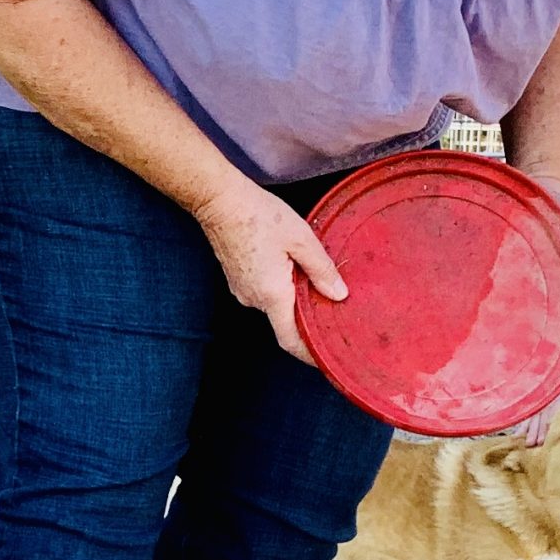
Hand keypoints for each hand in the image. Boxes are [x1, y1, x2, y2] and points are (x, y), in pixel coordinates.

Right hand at [194, 174, 346, 365]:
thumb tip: (339, 294)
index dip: (309, 354)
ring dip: (294, 297)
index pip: (291, 340)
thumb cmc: (259, 216)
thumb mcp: (301, 239)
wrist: (220, 201)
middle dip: (308, 316)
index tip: (327, 358)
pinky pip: (264, 292)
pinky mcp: (237, 280)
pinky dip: (280, 287)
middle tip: (333, 305)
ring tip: (312, 277)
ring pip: (275, 305)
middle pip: (286, 322)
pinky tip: (290, 266)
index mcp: (272, 295)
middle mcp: (254, 299)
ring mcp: (242, 290)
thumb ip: (322, 270)